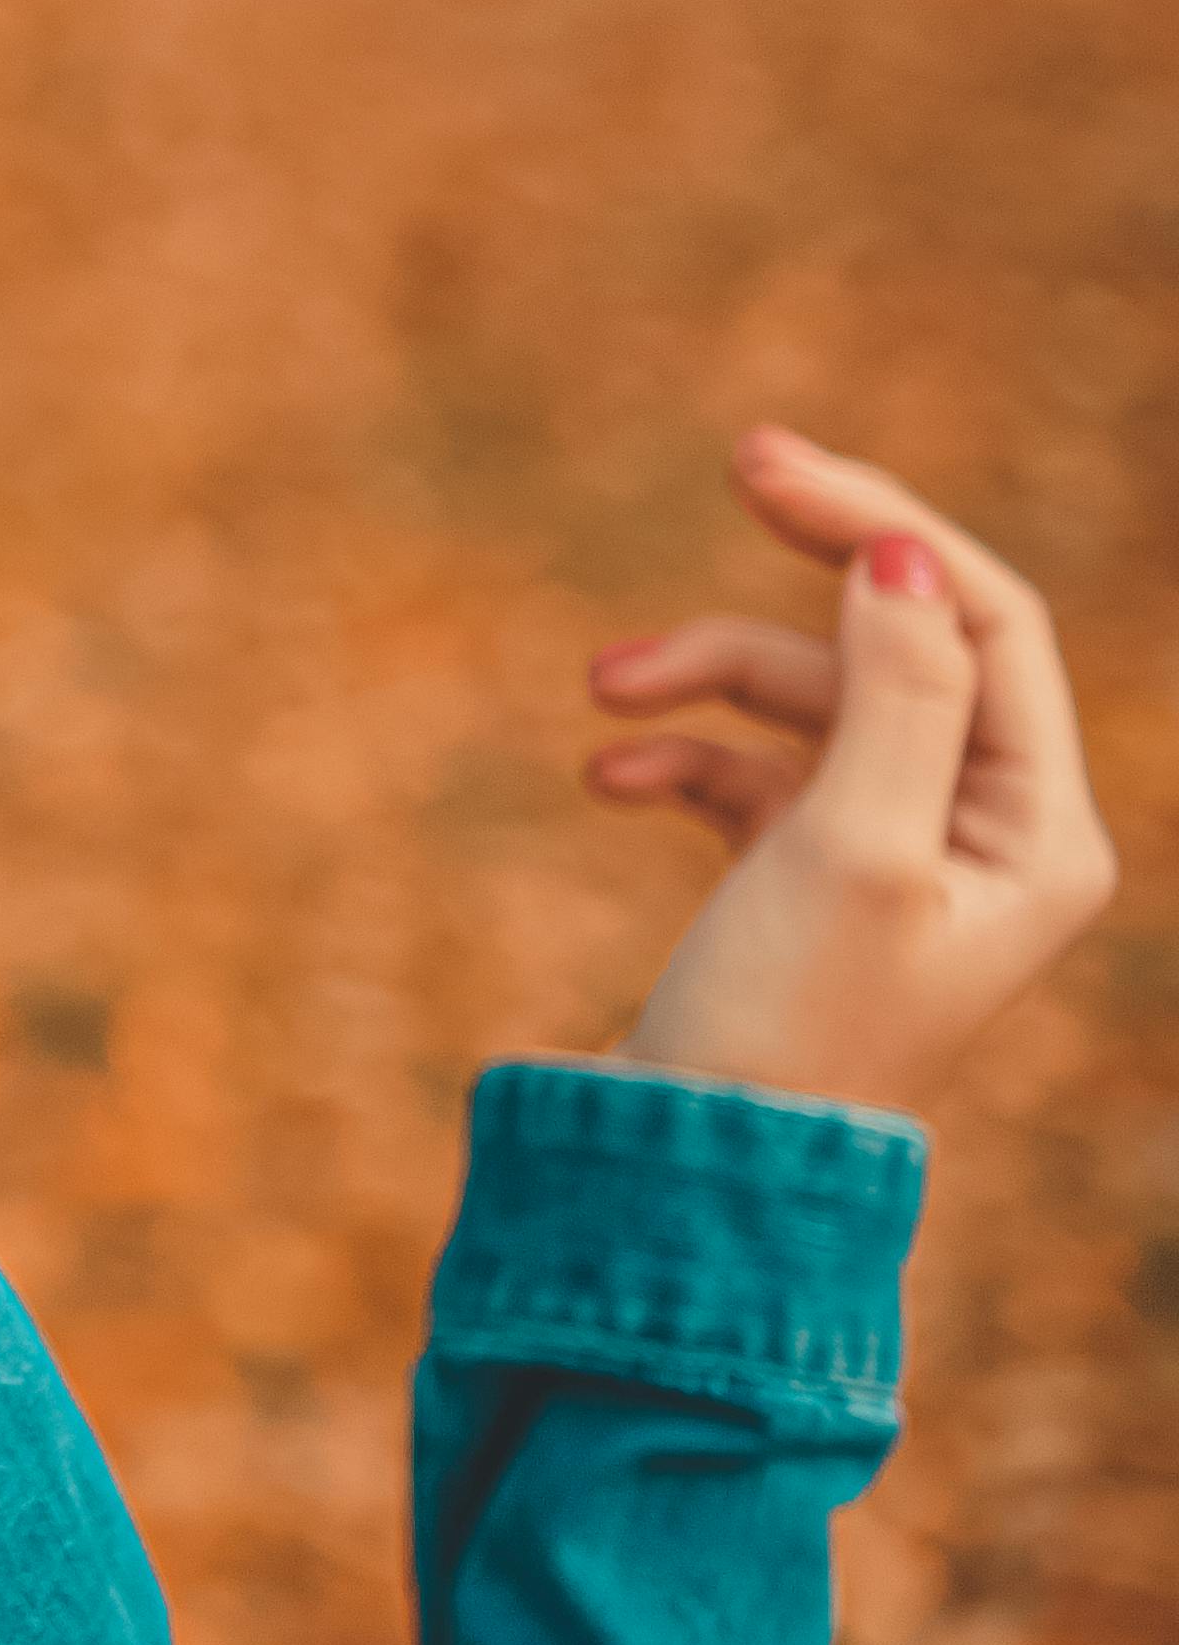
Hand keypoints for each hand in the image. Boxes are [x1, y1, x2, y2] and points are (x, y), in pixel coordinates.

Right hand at [587, 428, 1116, 1112]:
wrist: (691, 1183)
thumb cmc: (787, 1032)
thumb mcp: (852, 845)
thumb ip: (895, 691)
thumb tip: (901, 556)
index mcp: (1041, 834)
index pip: (987, 624)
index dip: (888, 530)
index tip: (772, 468)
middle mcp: (988, 838)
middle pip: (902, 646)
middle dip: (795, 584)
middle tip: (739, 462)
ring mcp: (896, 859)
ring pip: (811, 705)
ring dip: (709, 680)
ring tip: (604, 689)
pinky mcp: (809, 886)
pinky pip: (754, 776)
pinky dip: (683, 759)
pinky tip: (610, 773)